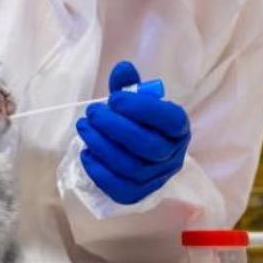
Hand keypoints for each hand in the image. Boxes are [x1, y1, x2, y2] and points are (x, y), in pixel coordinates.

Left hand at [77, 61, 190, 204]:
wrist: (139, 152)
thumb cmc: (138, 121)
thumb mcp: (135, 101)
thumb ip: (128, 86)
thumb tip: (123, 69)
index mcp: (178, 127)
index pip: (170, 120)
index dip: (141, 109)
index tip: (114, 98)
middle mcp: (173, 155)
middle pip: (147, 146)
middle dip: (115, 127)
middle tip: (93, 112)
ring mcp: (157, 178)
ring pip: (130, 167)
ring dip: (101, 145)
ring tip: (84, 127)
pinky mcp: (139, 194)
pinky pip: (120, 189)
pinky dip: (99, 171)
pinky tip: (86, 153)